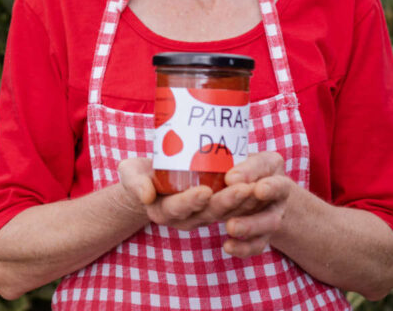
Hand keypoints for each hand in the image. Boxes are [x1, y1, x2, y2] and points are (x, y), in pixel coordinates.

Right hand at [117, 152, 294, 256]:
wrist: (150, 180)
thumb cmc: (139, 176)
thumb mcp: (130, 174)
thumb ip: (134, 182)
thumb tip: (145, 194)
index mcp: (163, 211)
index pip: (178, 209)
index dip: (192, 202)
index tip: (204, 190)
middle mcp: (186, 219)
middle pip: (208, 213)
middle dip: (226, 202)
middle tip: (243, 189)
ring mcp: (203, 216)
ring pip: (226, 213)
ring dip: (243, 203)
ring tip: (257, 189)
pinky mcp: (217, 208)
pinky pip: (235, 209)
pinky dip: (249, 202)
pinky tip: (262, 190)